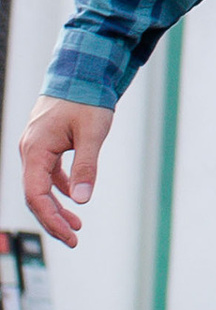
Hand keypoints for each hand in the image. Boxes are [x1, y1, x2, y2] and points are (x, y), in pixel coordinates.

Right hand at [19, 95, 111, 247]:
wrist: (81, 70)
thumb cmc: (86, 98)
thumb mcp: (91, 133)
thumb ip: (86, 166)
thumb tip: (83, 198)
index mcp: (35, 150)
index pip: (36, 196)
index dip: (52, 219)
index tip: (71, 236)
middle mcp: (30, 151)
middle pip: (35, 195)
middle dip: (54, 219)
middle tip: (74, 238)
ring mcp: (36, 147)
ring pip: (41, 185)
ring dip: (57, 206)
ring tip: (76, 224)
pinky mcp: (46, 144)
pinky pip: (48, 173)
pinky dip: (60, 188)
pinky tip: (75, 197)